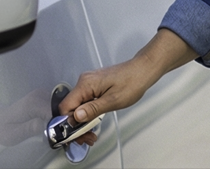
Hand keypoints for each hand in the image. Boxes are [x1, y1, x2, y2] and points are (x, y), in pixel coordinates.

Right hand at [57, 28, 196, 127]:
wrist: (143, 70)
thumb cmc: (132, 82)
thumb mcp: (113, 101)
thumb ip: (92, 110)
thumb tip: (75, 117)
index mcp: (86, 84)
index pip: (66, 107)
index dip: (68, 123)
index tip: (76, 136)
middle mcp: (84, 82)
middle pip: (70, 108)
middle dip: (76, 126)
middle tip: (86, 138)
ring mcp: (88, 83)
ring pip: (77, 106)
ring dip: (82, 121)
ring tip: (91, 134)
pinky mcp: (94, 85)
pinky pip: (84, 101)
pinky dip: (87, 113)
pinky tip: (94, 122)